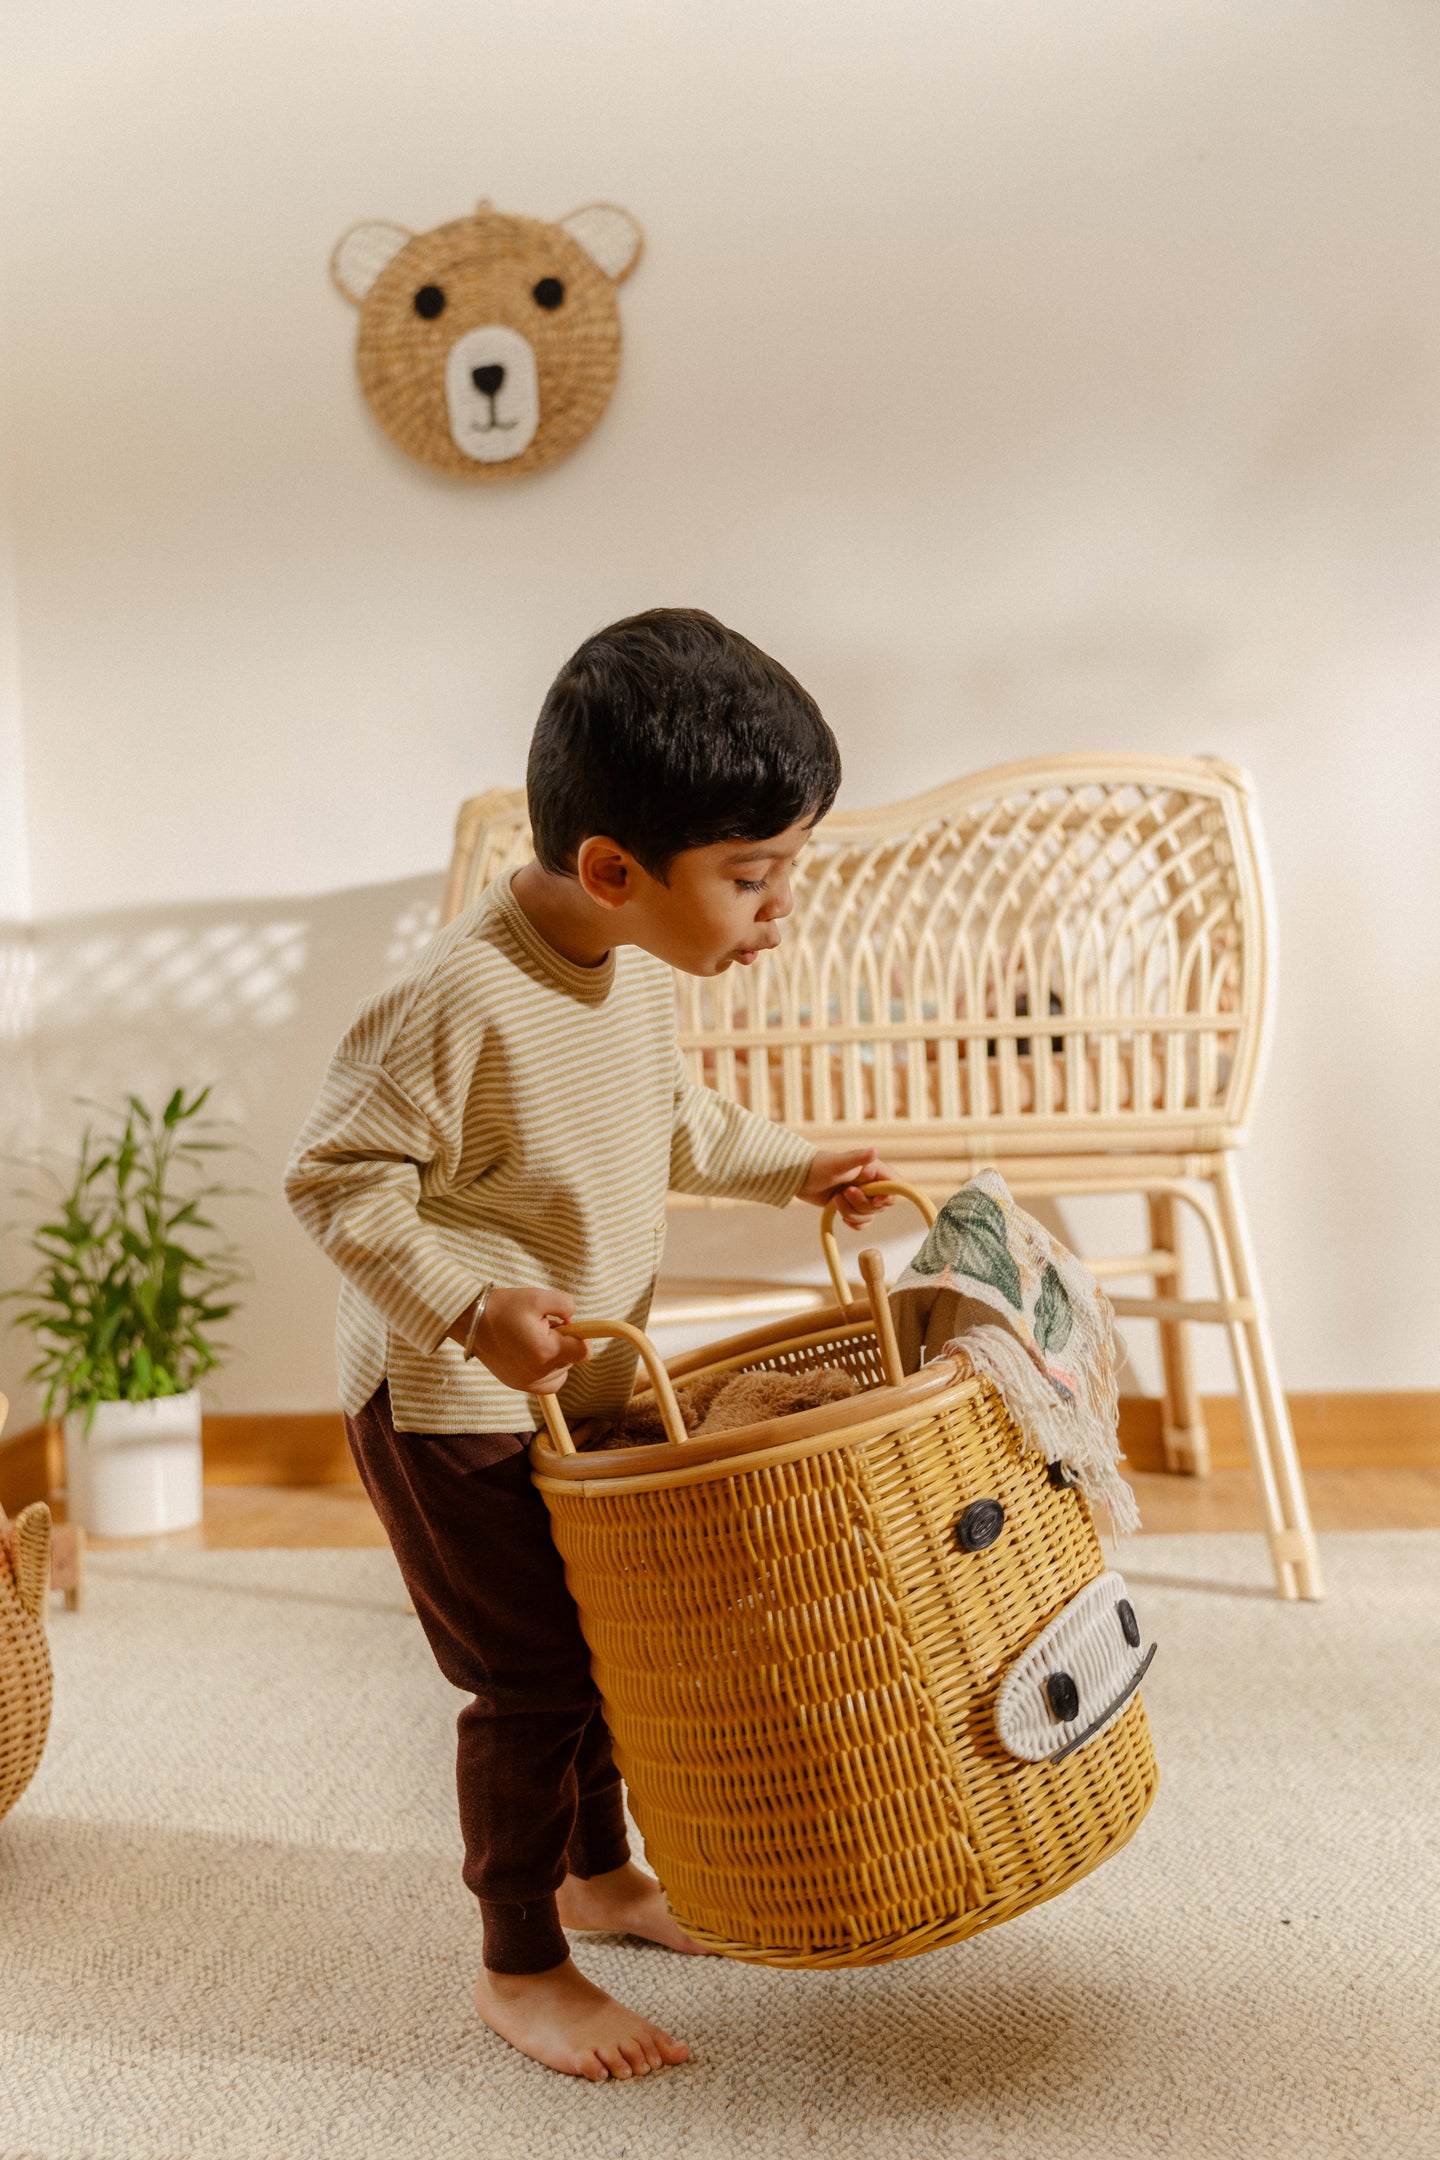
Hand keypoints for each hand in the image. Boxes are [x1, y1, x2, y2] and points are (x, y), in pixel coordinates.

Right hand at [449, 1286, 590, 1394]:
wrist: (471, 1321)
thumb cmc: (504, 1307)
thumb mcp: (538, 1297)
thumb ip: (566, 1305)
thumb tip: (574, 1321)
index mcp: (546, 1351)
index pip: (585, 1352)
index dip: (582, 1336)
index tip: (566, 1325)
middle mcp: (539, 1373)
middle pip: (572, 1359)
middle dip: (564, 1341)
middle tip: (543, 1326)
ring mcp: (528, 1382)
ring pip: (561, 1370)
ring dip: (555, 1355)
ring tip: (534, 1338)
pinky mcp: (519, 1385)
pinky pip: (548, 1382)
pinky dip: (548, 1370)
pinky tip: (535, 1354)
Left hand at [797, 1148, 899, 1228]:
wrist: (801, 1178)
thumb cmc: (819, 1165)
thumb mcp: (839, 1162)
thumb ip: (858, 1158)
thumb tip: (875, 1150)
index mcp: (873, 1171)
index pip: (894, 1187)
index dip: (887, 1197)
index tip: (874, 1199)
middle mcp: (871, 1185)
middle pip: (880, 1206)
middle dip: (860, 1204)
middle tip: (843, 1192)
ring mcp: (862, 1197)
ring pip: (869, 1216)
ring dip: (850, 1212)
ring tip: (835, 1199)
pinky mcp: (853, 1208)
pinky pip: (862, 1223)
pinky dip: (853, 1222)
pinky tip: (841, 1216)